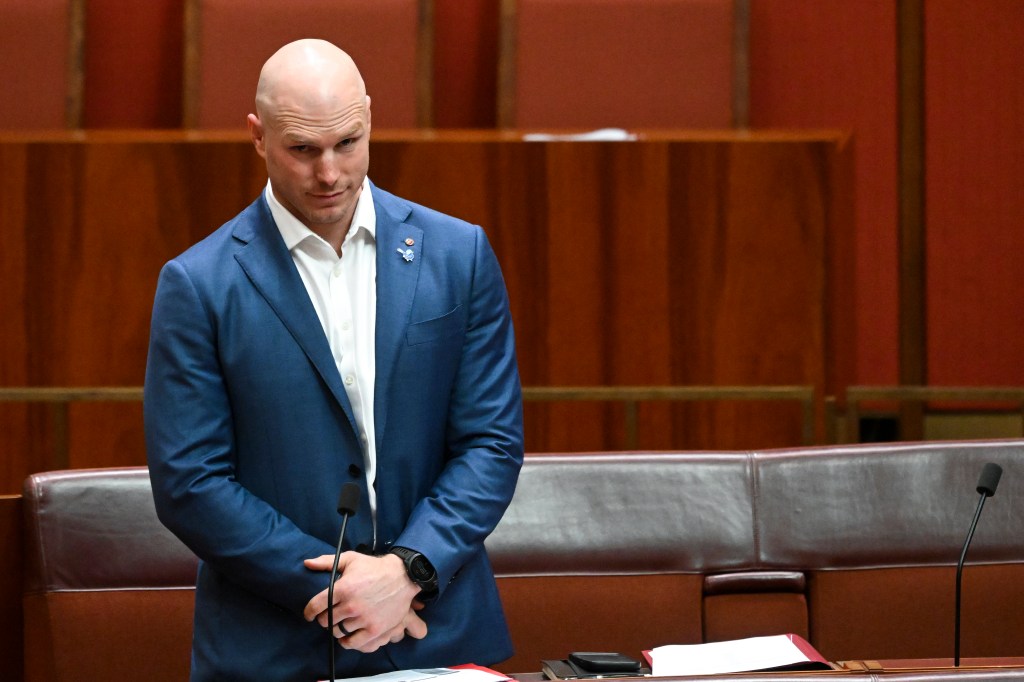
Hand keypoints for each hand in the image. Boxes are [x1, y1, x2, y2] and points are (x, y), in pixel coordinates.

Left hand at [303, 552, 426, 651]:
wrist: (402, 576)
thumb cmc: (374, 568)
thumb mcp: (350, 559)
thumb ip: (326, 562)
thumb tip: (307, 563)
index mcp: (343, 588)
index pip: (316, 605)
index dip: (309, 612)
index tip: (309, 614)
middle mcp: (352, 605)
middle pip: (326, 621)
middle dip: (324, 619)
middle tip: (329, 616)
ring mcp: (364, 618)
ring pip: (338, 631)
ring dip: (336, 628)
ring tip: (340, 623)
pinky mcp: (375, 629)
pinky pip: (353, 643)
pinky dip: (347, 642)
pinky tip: (346, 637)